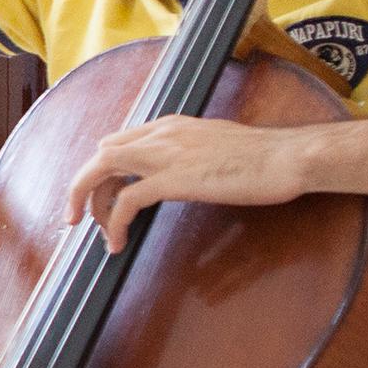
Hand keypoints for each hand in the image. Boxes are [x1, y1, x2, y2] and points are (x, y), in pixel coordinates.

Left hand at [63, 114, 314, 249]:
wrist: (287, 157)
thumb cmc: (263, 157)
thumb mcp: (216, 146)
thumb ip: (190, 152)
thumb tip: (182, 171)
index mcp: (171, 125)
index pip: (118, 142)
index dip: (104, 173)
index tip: (102, 198)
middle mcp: (161, 134)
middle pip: (101, 154)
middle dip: (85, 187)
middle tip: (80, 218)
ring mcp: (166, 154)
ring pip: (101, 170)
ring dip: (90, 203)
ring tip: (98, 234)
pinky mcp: (174, 179)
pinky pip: (126, 201)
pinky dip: (114, 223)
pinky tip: (118, 242)